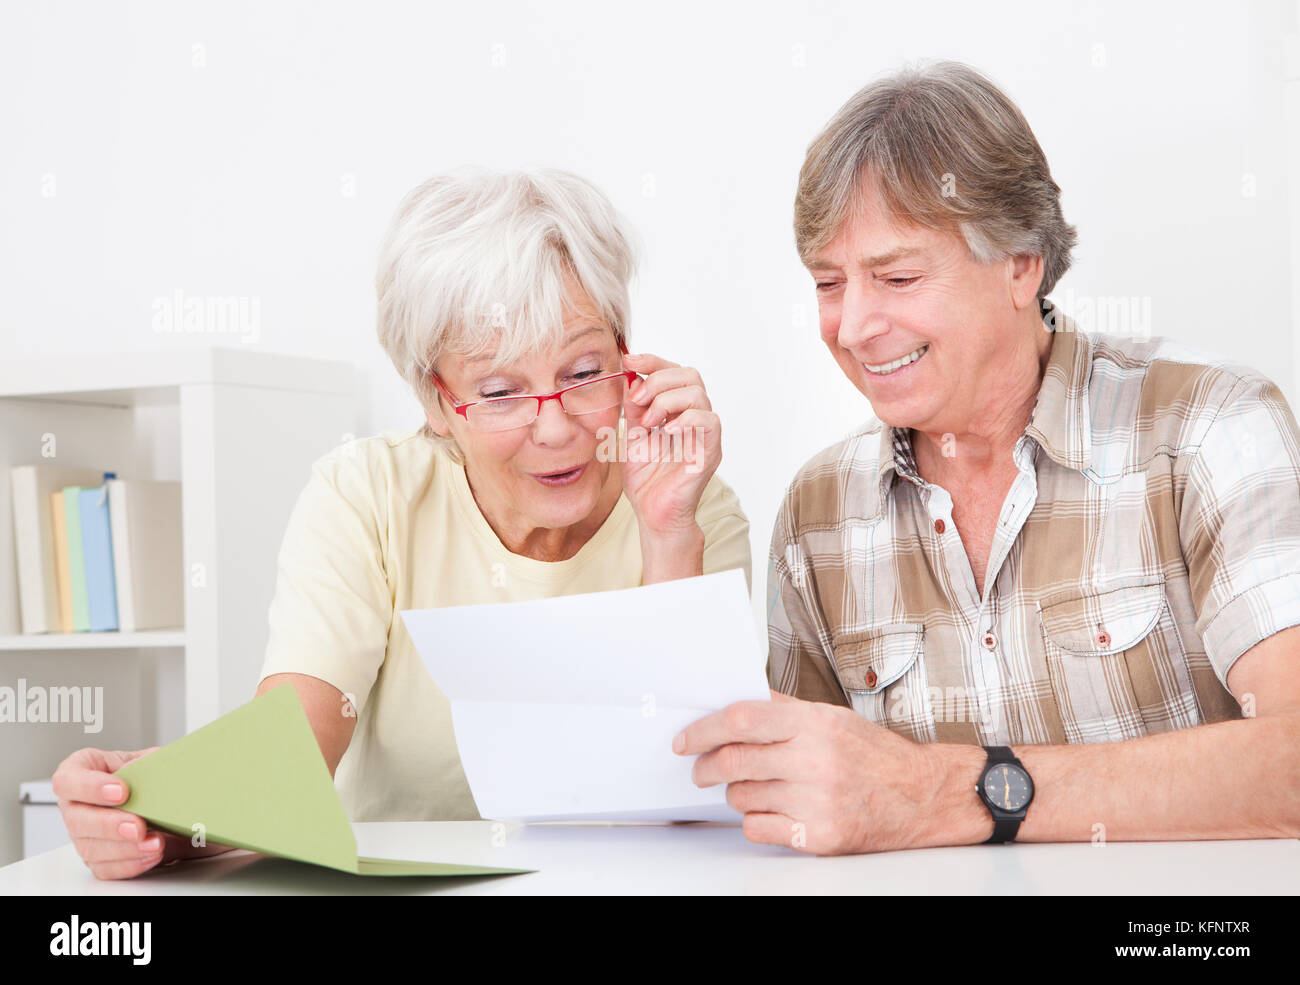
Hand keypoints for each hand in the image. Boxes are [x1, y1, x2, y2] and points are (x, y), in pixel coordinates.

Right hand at [52, 746, 180, 879]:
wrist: (154, 796)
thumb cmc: (140, 772)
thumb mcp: (144, 758)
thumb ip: (144, 761)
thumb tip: (146, 771)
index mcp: (78, 772)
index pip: (67, 780)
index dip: (90, 787)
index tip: (122, 791)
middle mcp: (74, 805)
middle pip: (78, 820)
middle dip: (110, 826)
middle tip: (137, 827)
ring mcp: (82, 834)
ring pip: (91, 849)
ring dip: (125, 849)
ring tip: (154, 843)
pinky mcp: (95, 857)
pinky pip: (106, 868)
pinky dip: (131, 864)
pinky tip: (150, 855)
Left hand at [619, 352, 720, 536]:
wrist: (653, 513)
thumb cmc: (646, 479)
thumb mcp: (631, 434)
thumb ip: (633, 408)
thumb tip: (628, 378)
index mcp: (678, 410)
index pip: (674, 372)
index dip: (653, 361)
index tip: (629, 360)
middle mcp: (695, 417)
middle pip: (689, 375)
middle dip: (659, 379)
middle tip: (637, 399)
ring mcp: (705, 434)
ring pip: (698, 393)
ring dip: (667, 400)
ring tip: (649, 421)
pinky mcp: (710, 450)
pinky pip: (709, 420)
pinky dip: (686, 418)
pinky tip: (667, 430)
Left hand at [673, 690, 950, 854]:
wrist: (921, 795)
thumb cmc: (875, 755)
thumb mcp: (831, 717)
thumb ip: (782, 709)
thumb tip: (734, 700)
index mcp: (814, 724)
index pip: (740, 720)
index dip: (704, 729)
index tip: (686, 739)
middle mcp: (814, 761)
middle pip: (733, 761)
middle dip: (706, 766)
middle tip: (700, 769)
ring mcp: (815, 801)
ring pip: (741, 797)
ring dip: (736, 794)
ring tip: (755, 787)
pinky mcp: (817, 835)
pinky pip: (758, 829)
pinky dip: (755, 821)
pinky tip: (773, 810)